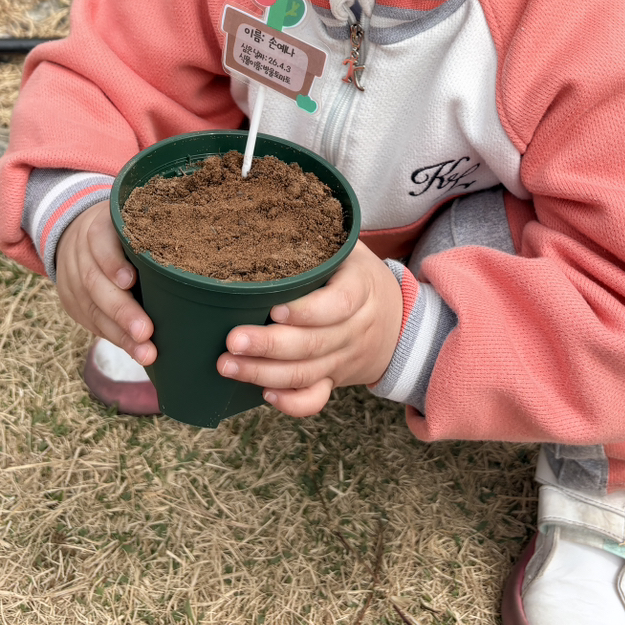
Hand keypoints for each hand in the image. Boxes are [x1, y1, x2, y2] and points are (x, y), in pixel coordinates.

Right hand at [55, 201, 155, 365]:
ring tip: (146, 352)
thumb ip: (152, 231)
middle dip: (122, 310)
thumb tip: (197, 250)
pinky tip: (136, 350)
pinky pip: (93, 323)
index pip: (100, 242)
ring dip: (121, 334)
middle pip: (95, 282)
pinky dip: (116, 338)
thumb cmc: (123, 231)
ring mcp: (73, 280)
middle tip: (146, 332)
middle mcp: (81, 253)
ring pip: (94, 309)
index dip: (112, 262)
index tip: (130, 280)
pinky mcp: (73, 303)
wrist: (78, 236)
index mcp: (99, 227)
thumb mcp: (131, 220)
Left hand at [216, 241, 402, 417]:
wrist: (397, 318)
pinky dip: (292, 403)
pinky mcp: (335, 379)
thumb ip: (316, 240)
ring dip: (264, 373)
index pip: (339, 305)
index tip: (274, 309)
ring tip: (228, 365)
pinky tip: (263, 394)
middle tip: (232, 340)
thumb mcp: (348, 249)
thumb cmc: (357, 275)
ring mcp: (344, 357)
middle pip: (315, 344)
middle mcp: (355, 328)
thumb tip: (264, 221)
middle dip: (270, 345)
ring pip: (307, 373)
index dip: (308, 311)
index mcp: (360, 288)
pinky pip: (317, 398)